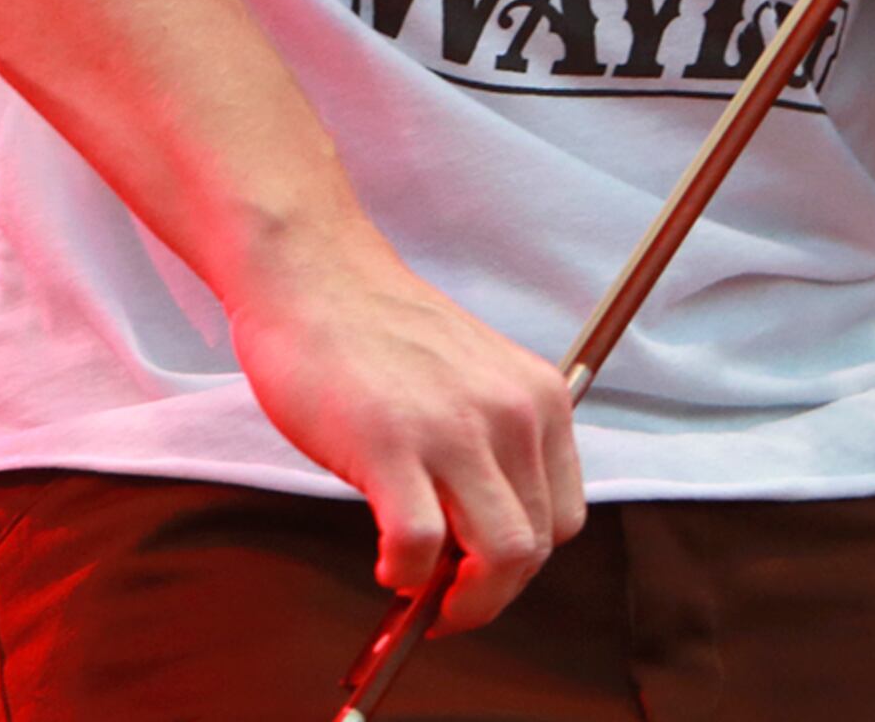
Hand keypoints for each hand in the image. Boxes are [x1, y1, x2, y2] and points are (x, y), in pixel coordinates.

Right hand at [228, 225, 585, 634]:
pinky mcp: (392, 447)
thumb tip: (477, 545)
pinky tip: (386, 563)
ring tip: (418, 588)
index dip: (522, 563)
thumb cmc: (376, 329)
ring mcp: (454, 431)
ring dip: (461, 600)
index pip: (563, 517)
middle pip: (534, 548)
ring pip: (499, 559)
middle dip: (489, 592)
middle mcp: (511, 413)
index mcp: (538, 396)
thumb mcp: (468, 378)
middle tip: (445, 601)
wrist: (311, 273)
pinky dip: (405, 574)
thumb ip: (489, 447)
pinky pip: (419, 548)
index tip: (483, 575)